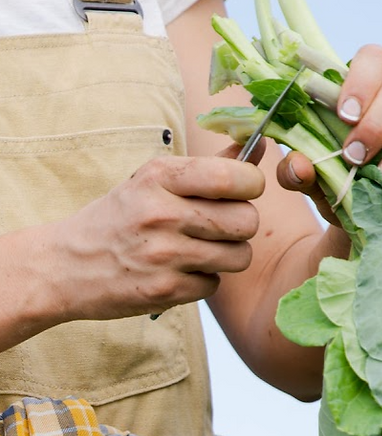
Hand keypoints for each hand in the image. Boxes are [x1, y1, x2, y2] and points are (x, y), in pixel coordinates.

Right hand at [45, 144, 264, 321]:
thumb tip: (262, 144)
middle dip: (241, 225)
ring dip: (227, 256)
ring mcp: (164, 255)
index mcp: (160, 177)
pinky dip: (203, 281)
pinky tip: (179, 272)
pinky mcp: (165, 291)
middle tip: (219, 226)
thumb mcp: (154, 181)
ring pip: (240, 256)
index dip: (250, 185)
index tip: (240, 190)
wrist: (66, 265)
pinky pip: (215, 285)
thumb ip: (211, 167)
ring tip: (201, 250)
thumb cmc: (120, 218)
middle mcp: (163, 213)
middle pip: (247, 220)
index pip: (236, 177)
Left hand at [277, 43, 381, 220]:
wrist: (378, 225)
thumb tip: (298, 164)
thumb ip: (298, 173)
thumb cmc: (350, 188)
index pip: (373, 58)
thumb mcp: (317, 185)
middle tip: (357, 157)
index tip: (344, 117)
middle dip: (379, 121)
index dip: (360, 80)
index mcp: (373, 92)